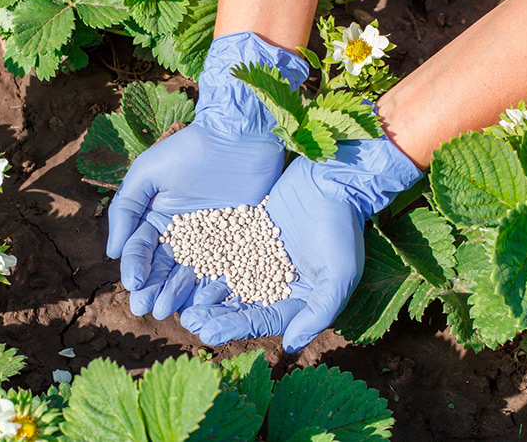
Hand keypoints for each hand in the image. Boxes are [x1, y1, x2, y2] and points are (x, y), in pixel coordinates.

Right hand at [106, 32, 307, 318]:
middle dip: (152, 289)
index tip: (133, 285)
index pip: (140, 250)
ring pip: (190, 274)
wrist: (240, 137)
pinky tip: (203, 303)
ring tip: (168, 311)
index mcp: (156, 220)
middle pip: (162, 268)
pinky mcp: (238, 243)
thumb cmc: (189, 150)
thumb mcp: (148, 173)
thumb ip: (126, 209)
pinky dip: (211, 287)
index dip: (134, 268)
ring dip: (177, 294)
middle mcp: (181, 235)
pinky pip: (223, 270)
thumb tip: (112, 252)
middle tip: (146, 310)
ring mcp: (210, 241)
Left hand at [180, 133, 422, 351]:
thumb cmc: (342, 228)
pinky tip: (187, 270)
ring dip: (206, 294)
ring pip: (229, 283)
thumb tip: (290, 346)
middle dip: (216, 316)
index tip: (208, 335)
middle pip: (241, 306)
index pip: (263, 320)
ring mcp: (261, 259)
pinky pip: (225, 254)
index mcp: (299, 298)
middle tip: (188, 322)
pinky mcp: (249, 236)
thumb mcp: (340, 274)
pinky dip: (207, 264)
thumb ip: (318, 312)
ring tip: (184, 303)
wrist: (332, 180)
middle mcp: (277, 283)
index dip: (235, 328)